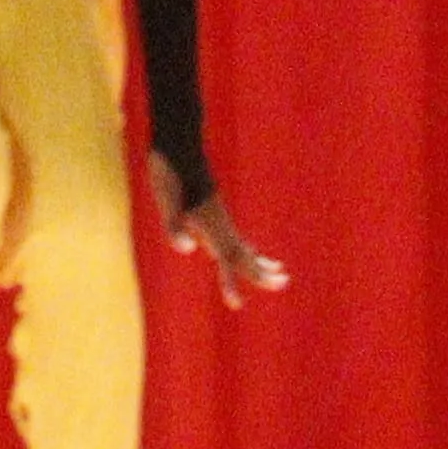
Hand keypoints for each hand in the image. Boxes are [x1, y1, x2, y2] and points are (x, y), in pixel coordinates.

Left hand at [145, 154, 288, 305]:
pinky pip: (236, 237)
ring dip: (259, 262)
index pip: (224, 258)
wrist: (177, 144)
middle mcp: (218, 221)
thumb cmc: (167, 171)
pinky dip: (248, 250)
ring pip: (243, 246)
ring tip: (281, 274)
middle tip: (283, 284)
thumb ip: (175, 225)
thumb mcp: (164, 198)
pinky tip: (254, 255)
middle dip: (260, 271)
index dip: (230, 281)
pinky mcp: (215, 212)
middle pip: (242, 253)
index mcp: (208, 222)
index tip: (236, 304)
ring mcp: (219, 216)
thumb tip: (189, 248)